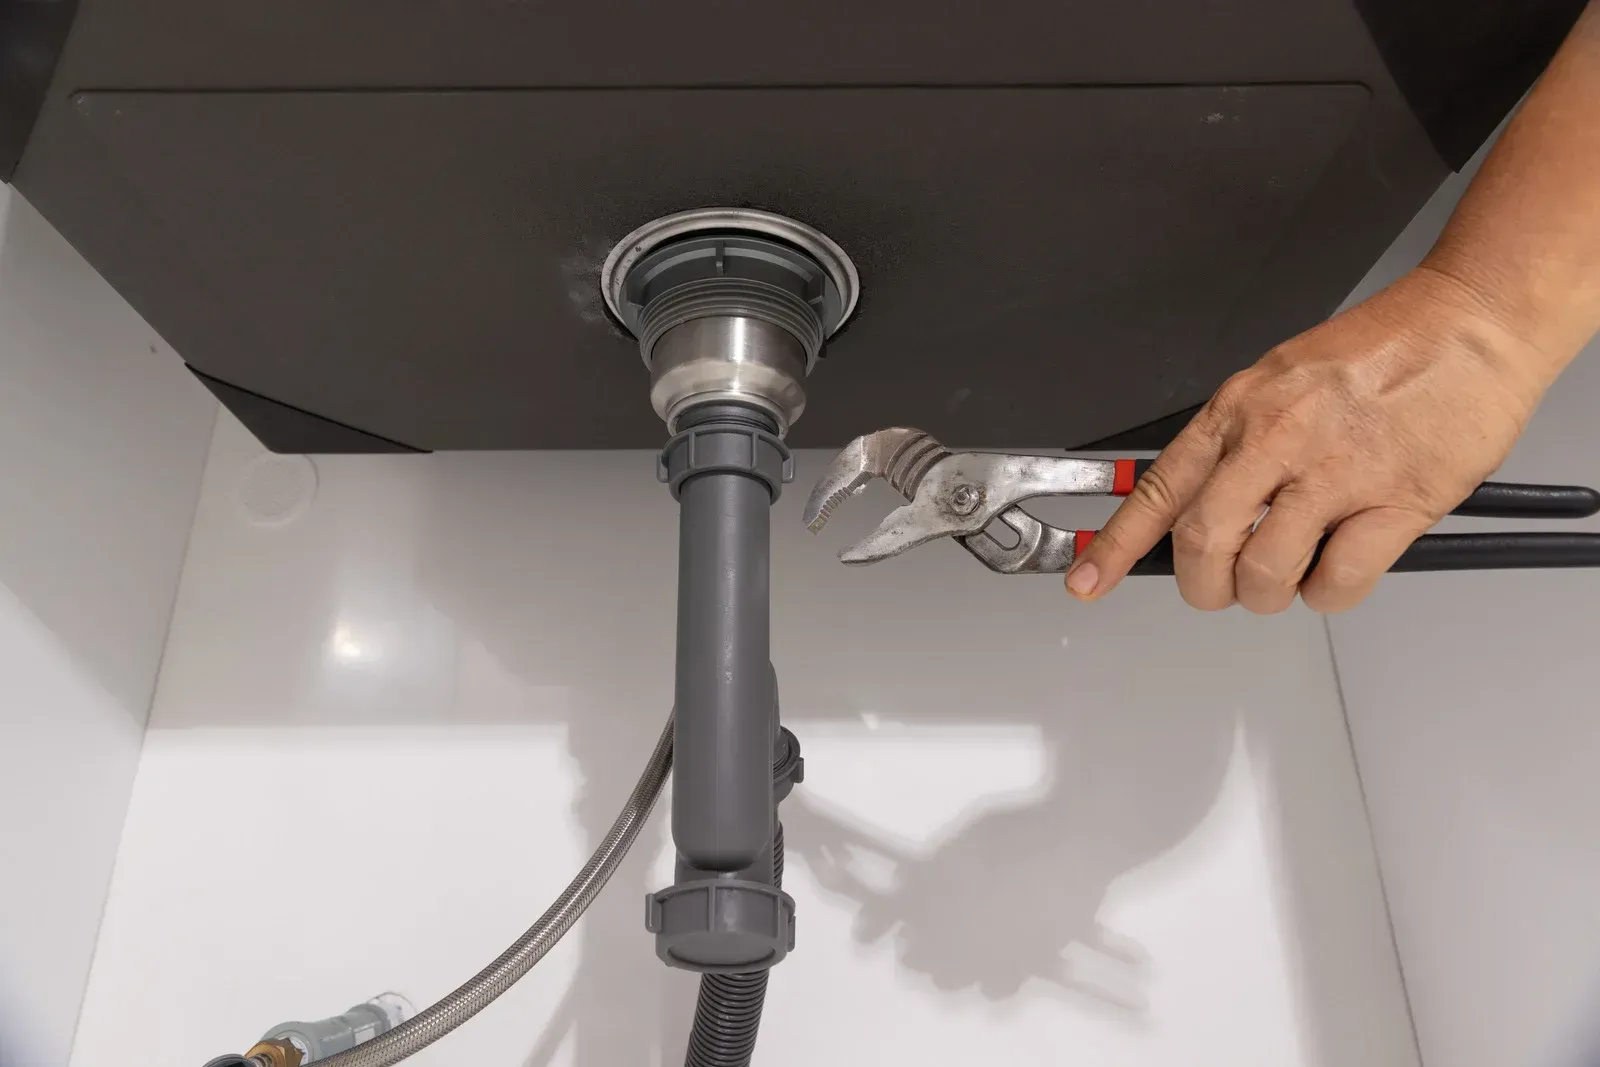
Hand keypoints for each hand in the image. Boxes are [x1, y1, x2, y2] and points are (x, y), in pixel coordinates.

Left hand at [1066, 267, 1555, 613]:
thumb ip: (1238, 442)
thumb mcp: (1282, 378)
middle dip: (1203, 586)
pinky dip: (1329, 595)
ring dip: (1270, 593)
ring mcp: (1335, 472)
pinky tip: (1341, 568)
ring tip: (1293, 572)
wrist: (1472, 322)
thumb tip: (1204, 508)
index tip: (1087, 581)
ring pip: (1265, 572)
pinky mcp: (1395, 502)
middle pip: (1203, 543)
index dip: (1117, 545)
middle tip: (1221, 590)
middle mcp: (1276, 438)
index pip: (1158, 488)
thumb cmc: (1384, 349)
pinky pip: (1337, 582)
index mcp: (1239, 408)